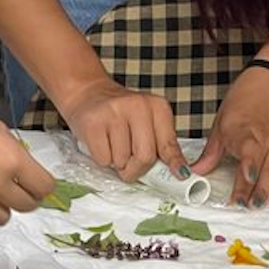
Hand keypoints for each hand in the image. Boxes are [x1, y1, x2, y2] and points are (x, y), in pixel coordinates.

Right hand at [60, 77, 186, 182]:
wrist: (87, 93)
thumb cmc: (120, 114)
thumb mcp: (148, 122)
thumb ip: (162, 144)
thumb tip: (179, 173)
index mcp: (157, 106)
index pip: (168, 144)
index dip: (173, 163)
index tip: (180, 174)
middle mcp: (138, 106)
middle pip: (145, 157)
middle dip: (136, 169)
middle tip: (129, 166)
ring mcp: (114, 112)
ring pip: (122, 161)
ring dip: (116, 162)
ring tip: (112, 144)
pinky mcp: (93, 122)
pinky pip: (103, 159)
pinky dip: (102, 159)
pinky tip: (101, 142)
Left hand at [193, 67, 268, 204]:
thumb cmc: (247, 95)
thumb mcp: (221, 122)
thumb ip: (211, 152)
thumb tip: (196, 171)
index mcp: (242, 134)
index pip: (244, 163)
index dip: (243, 182)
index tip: (238, 198)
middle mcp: (263, 139)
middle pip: (263, 171)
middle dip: (257, 190)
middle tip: (250, 205)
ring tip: (263, 203)